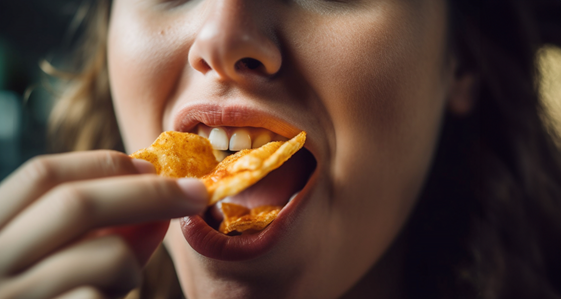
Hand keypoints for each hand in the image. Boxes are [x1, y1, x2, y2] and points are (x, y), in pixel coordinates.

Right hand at [0, 150, 206, 297]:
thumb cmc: (50, 293)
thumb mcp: (64, 259)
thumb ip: (105, 233)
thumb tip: (160, 208)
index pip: (41, 175)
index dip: (101, 164)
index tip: (150, 165)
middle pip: (76, 203)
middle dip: (150, 193)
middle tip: (196, 192)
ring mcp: (13, 297)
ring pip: (105, 254)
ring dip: (135, 263)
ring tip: (124, 282)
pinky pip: (104, 295)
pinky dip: (123, 291)